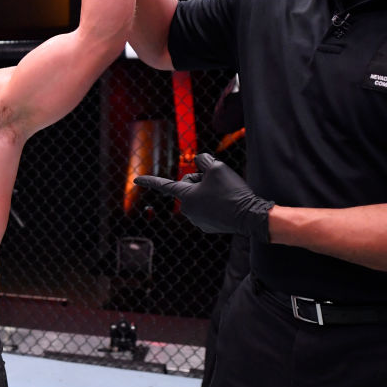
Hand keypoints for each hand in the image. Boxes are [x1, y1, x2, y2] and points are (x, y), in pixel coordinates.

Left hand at [135, 152, 273, 241]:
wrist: (250, 215)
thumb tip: (199, 162)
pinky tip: (227, 205)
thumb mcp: (217, 166)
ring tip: (225, 195)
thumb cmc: (232, 190)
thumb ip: (203, 159)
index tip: (136, 179)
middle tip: (217, 182)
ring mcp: (197, 220)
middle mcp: (187, 210)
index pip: (163, 185)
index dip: (149, 180)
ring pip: (198, 197)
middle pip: (188, 186)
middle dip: (200, 180)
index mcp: (185, 196)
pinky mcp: (208, 226)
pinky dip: (215, 203)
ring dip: (208, 192)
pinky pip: (207, 208)